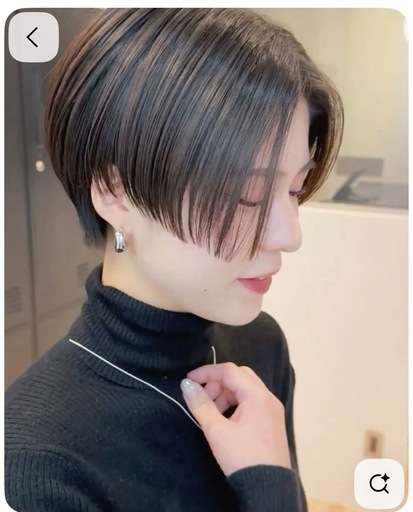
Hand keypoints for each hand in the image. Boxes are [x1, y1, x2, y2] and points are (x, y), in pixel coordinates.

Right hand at [180, 362, 291, 476]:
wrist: (268, 489)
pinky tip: (224, 419)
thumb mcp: (216, 431)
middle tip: (202, 398)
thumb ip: (201, 404)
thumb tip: (187, 384)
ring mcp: (272, 409)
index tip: (189, 380)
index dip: (207, 372)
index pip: (229, 371)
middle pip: (239, 376)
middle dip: (217, 383)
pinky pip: (252, 401)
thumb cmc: (241, 458)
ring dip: (226, 394)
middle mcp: (268, 397)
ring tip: (211, 412)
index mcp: (257, 396)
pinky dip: (236, 403)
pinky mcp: (272, 421)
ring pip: (246, 389)